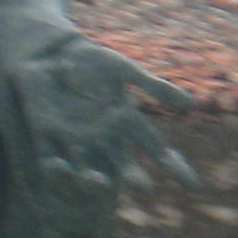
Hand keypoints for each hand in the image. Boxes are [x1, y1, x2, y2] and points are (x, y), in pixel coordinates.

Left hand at [24, 40, 197, 237]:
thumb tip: (192, 105)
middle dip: (131, 176)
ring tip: (101, 183)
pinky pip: (48, 155)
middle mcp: (103, 137)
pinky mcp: (45, 132)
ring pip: (86, 166)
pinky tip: (58, 167)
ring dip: (92, 178)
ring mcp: (74, 138)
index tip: (193, 185)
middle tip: (143, 186)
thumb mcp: (124, 69)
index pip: (154, 148)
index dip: (173, 165)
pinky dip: (53, 166)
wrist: (52, 51)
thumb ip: (153, 87)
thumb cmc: (91, 59)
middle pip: (121, 164)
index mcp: (125, 121)